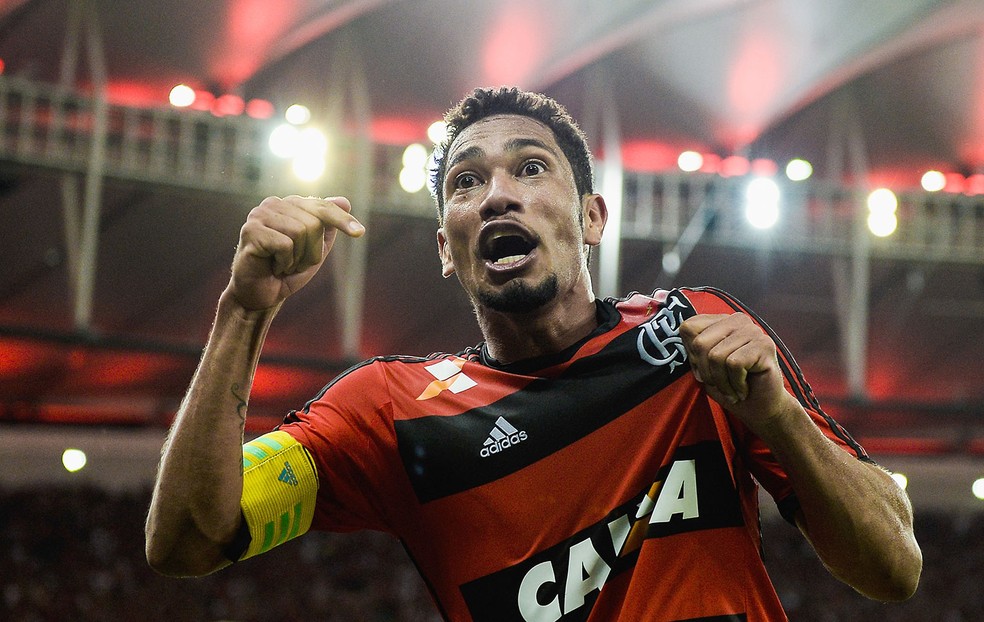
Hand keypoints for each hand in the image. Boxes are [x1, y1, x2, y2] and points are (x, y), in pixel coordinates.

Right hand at [228, 195, 364, 310]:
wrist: (260, 295)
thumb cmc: (287, 271)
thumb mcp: (315, 249)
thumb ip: (328, 226)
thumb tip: (345, 202)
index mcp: (290, 204)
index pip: (322, 207)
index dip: (342, 221)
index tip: (360, 233)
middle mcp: (273, 203)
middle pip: (313, 223)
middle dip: (311, 252)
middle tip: (294, 263)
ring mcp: (259, 214)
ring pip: (300, 232)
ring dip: (297, 258)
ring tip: (283, 264)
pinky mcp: (250, 230)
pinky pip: (284, 245)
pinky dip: (284, 262)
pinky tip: (272, 266)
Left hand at [679, 313, 791, 429]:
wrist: (759, 409)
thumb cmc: (729, 386)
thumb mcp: (703, 366)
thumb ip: (694, 346)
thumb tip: (683, 328)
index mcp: (720, 321)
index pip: (688, 328)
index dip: (692, 355)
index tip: (707, 370)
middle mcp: (737, 320)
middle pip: (699, 343)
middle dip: (706, 372)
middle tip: (721, 383)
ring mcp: (753, 330)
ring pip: (716, 356)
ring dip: (722, 382)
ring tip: (733, 387)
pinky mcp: (764, 345)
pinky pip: (734, 364)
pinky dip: (735, 384)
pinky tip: (744, 388)